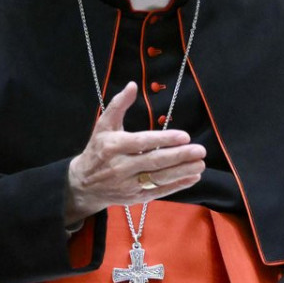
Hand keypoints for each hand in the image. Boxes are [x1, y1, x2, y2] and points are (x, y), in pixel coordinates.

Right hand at [64, 82, 207, 223]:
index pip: (142, 142)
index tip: (185, 136)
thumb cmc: (98, 150)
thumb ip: (119, 105)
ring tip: (201, 164)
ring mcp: (128, 184)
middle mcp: (120, 166)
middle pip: (154, 161)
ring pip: (159, 178)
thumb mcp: (104, 126)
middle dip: (179, 156)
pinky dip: (177, 186)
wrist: (82, 184)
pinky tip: (193, 177)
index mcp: (114, 146)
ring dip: (182, 172)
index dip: (164, 139)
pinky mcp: (135, 197)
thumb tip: (133, 85)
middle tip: (200, 150)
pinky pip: (159, 191)